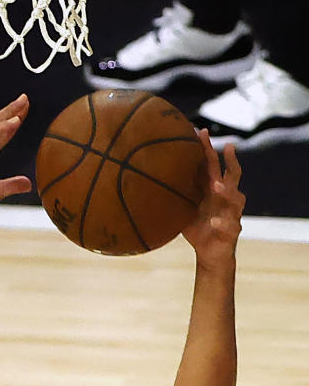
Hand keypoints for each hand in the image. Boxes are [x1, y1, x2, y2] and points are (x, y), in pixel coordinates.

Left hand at [181, 131, 243, 270]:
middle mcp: (226, 198)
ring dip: (227, 190)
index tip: (200, 131)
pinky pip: (232, 225)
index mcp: (214, 190)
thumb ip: (174, 193)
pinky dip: (223, 222)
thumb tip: (146, 179)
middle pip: (232, 174)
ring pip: (237, 198)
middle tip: (225, 144)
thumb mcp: (182, 208)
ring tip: (216, 185)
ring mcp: (232, 213)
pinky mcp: (232, 231)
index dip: (208, 149)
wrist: (210, 254)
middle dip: (228, 159)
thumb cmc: (197, 228)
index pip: (212, 165)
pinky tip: (214, 221)